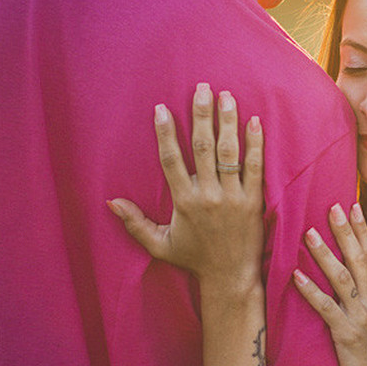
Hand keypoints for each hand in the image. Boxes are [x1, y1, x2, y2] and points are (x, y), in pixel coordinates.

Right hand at [109, 83, 264, 289]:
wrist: (230, 277)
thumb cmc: (194, 259)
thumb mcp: (159, 245)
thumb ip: (135, 222)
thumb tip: (110, 202)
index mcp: (184, 202)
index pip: (171, 160)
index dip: (165, 133)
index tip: (161, 109)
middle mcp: (207, 196)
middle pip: (202, 148)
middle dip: (201, 115)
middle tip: (201, 88)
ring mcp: (232, 197)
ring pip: (229, 153)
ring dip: (228, 122)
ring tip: (227, 96)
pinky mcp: (254, 201)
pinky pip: (255, 168)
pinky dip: (256, 144)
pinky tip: (255, 121)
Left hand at [293, 204, 366, 365]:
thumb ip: (359, 297)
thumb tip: (345, 276)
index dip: (361, 230)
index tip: (352, 205)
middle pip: (357, 259)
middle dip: (345, 232)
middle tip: (333, 206)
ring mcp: (358, 316)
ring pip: (341, 278)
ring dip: (324, 255)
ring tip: (309, 233)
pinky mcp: (346, 334)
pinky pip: (327, 309)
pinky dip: (311, 291)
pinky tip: (297, 277)